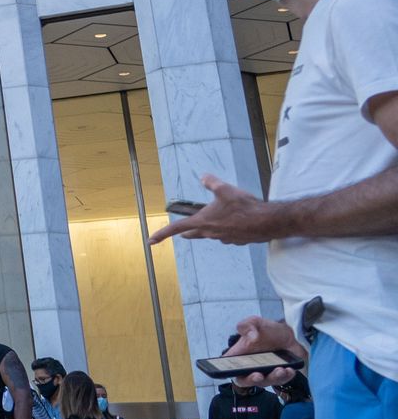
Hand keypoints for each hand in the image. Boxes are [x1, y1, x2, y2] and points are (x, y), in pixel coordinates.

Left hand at [148, 175, 281, 245]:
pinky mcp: (238, 240)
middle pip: (194, 233)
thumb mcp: (225, 189)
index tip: (150, 241)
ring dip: (210, 229)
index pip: (176, 228)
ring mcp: (225, 239)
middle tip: (181, 234)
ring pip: (212, 234)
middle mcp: (211, 233)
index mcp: (203, 222)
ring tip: (212, 223)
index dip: (162, 234)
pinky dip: (227, 230)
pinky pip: (228, 236)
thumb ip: (212, 182)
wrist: (268, 222)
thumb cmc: (244, 207)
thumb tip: (203, 176)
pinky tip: (234, 224)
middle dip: (187, 233)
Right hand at [225, 317, 305, 386]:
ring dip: (273, 377)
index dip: (226, 372)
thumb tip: (251, 337)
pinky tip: (289, 370)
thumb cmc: (269, 330)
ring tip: (280, 369)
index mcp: (240, 356)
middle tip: (258, 375)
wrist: (292, 334)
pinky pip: (282, 381)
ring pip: (266, 382)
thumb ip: (247, 325)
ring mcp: (266, 373)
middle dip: (251, 380)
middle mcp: (251, 368)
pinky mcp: (280, 377)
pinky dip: (285, 377)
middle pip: (245, 381)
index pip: (228, 367)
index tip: (231, 371)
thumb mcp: (255, 322)